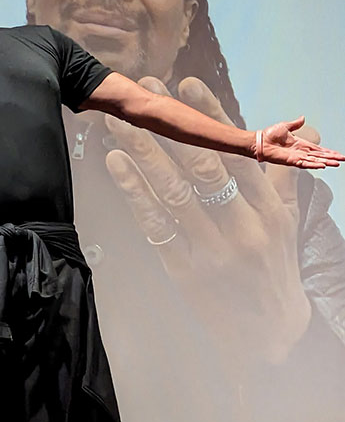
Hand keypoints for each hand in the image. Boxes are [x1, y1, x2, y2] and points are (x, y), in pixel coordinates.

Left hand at [103, 77, 315, 364]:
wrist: (269, 336)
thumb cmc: (273, 269)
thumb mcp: (286, 222)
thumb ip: (284, 174)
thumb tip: (305, 127)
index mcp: (269, 209)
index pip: (238, 152)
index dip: (212, 117)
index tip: (186, 85)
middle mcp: (243, 227)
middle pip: (201, 167)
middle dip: (169, 127)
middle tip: (143, 94)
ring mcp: (213, 251)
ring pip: (174, 194)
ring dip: (143, 154)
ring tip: (117, 124)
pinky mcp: (186, 272)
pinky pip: (157, 227)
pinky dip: (135, 195)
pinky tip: (117, 167)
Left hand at [256, 119, 343, 168]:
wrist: (259, 141)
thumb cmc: (269, 135)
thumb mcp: (285, 126)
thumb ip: (295, 124)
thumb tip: (302, 118)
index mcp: (301, 145)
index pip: (318, 149)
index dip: (328, 152)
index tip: (338, 155)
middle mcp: (300, 152)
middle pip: (319, 156)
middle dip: (331, 158)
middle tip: (342, 160)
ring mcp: (296, 157)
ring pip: (314, 161)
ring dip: (325, 162)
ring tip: (336, 164)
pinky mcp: (291, 160)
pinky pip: (304, 163)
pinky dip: (313, 164)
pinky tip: (322, 165)